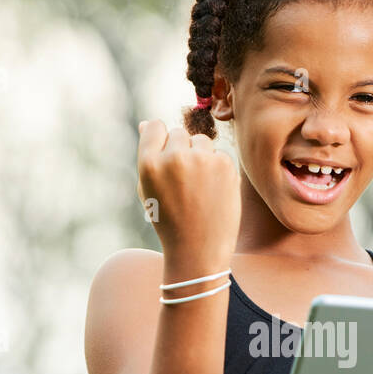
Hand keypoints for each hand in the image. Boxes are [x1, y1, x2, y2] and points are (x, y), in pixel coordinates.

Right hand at [137, 120, 240, 261]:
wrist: (199, 250)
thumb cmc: (170, 222)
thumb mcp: (149, 190)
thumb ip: (149, 156)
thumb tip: (147, 123)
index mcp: (149, 164)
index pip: (155, 127)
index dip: (161, 139)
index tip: (167, 157)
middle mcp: (174, 157)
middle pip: (179, 133)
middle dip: (182, 150)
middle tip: (185, 181)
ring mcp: (201, 160)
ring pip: (201, 141)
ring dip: (201, 156)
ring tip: (200, 187)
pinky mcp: (224, 164)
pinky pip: (220, 154)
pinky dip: (219, 168)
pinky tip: (214, 191)